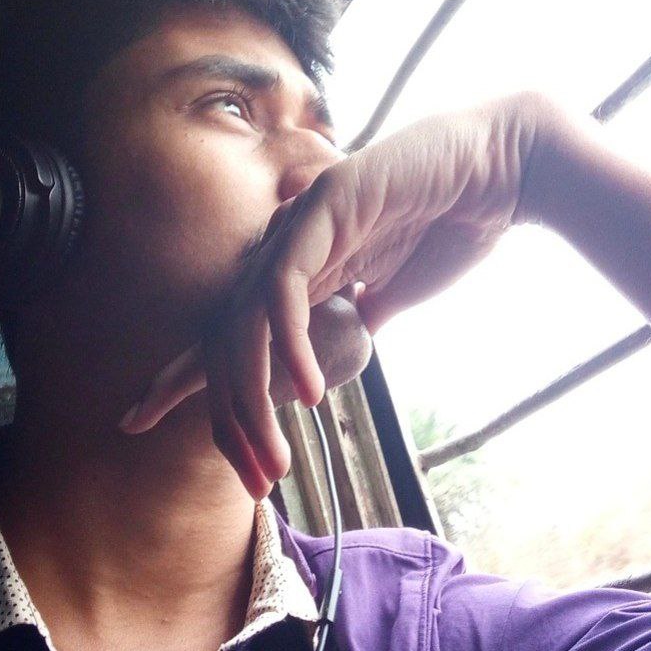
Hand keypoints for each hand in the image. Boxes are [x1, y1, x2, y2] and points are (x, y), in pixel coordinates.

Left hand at [120, 93, 557, 498]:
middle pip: (223, 340)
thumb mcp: (398, 292)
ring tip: (275, 460)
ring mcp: (298, 226)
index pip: (232, 334)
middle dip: (228, 418)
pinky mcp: (322, 206)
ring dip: (255, 399)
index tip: (149, 423)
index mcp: (300, 273)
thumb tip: (357, 335)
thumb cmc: (455, 225)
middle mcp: (285, 251)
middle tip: (253, 482)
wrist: (501, 169)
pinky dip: (292, 346)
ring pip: (244, 324)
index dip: (189, 381)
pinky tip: (312, 395)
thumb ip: (366, 314)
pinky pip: (285, 290)